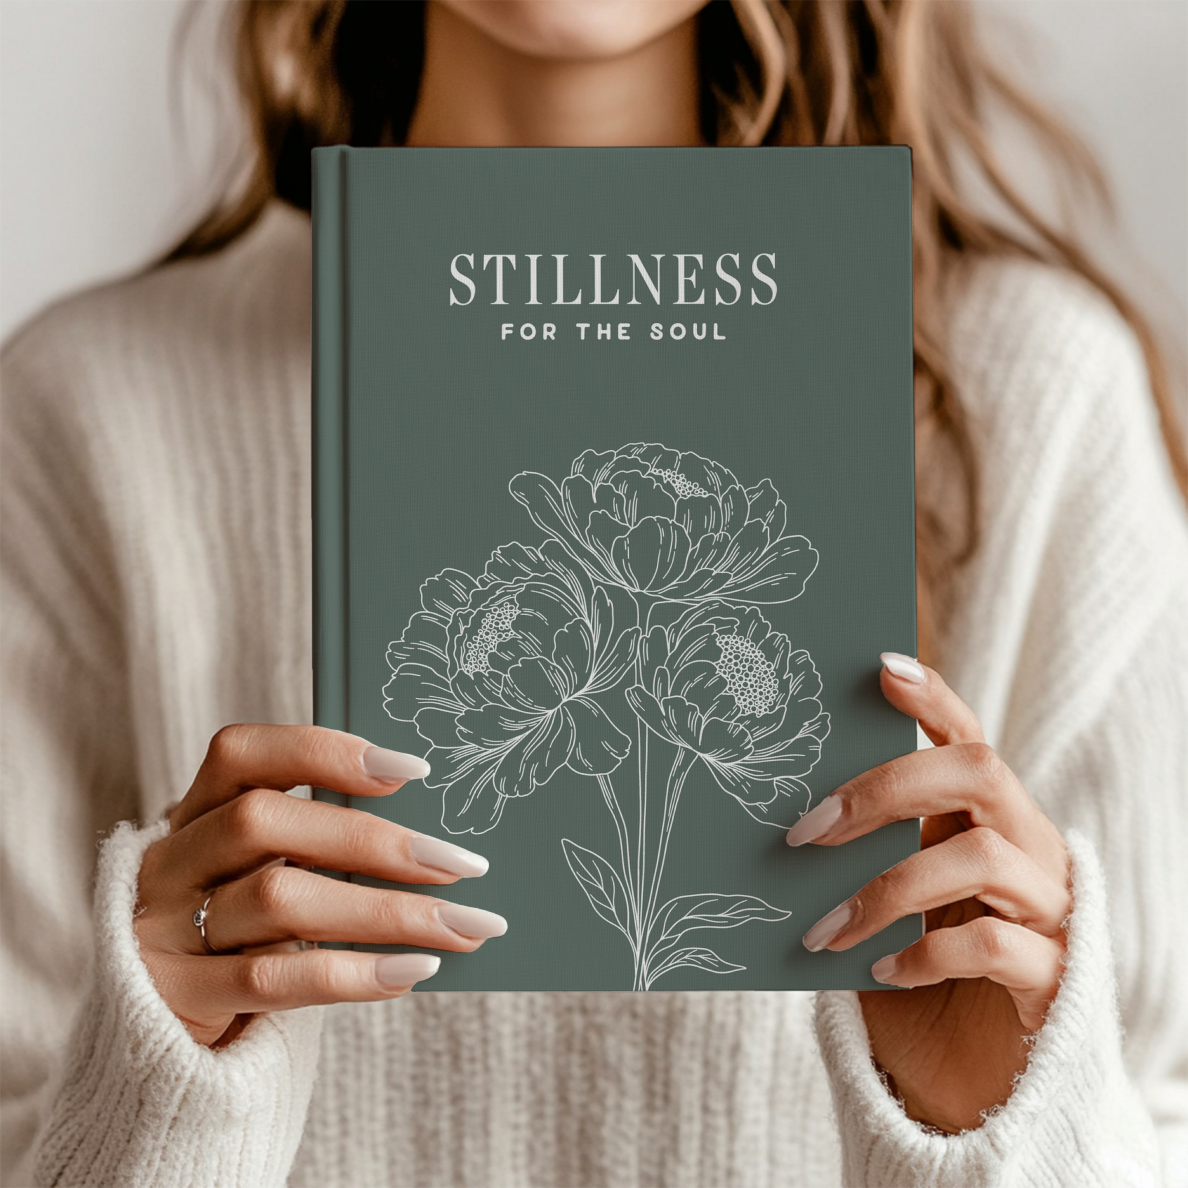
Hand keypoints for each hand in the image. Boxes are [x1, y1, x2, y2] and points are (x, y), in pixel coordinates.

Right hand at [135, 724, 503, 1046]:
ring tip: (462, 927)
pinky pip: (272, 979)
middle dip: (375, 841)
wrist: (161, 1032)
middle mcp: (172, 860)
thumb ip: (324, 843)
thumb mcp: (267, 873)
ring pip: (278, 898)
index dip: (325, 752)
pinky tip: (412, 970)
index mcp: (197, 810)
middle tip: (464, 866)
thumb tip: (439, 841)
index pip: (244, 753)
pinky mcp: (174, 997)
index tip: (414, 770)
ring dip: (384, 911)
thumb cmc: (245, 932)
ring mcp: (163, 928)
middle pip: (264, 821)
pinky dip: (352, 973)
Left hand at [787, 654, 1070, 1132]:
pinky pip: (995, 946)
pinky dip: (926, 953)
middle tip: (807, 829)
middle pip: (980, 771)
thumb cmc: (914, 976)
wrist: (970, 1083)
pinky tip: (880, 971)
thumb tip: (772, 824)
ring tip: (823, 931)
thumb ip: (851, 860)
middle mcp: (1026, 848)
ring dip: (889, 889)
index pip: (966, 736)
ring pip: (984, 856)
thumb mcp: (878, 905)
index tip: (880, 668)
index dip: (932, 697)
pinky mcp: (1057, 977)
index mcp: (982, 818)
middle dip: (888, 788)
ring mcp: (1049, 910)